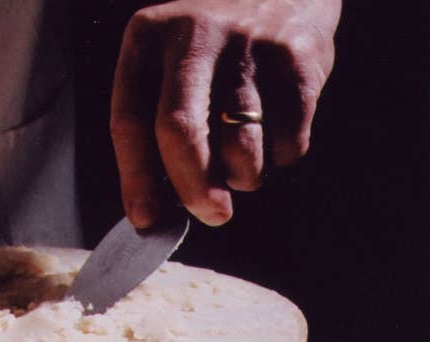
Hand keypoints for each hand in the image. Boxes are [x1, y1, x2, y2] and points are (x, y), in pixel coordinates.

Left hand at [110, 0, 340, 226]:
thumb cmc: (213, 44)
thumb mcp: (169, 62)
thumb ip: (156, 125)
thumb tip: (154, 209)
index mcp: (148, 37)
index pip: (131, 121)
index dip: (136, 180)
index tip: (145, 219)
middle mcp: (195, 35)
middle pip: (181, 132)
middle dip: (194, 188)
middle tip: (210, 215)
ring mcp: (249, 44)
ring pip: (240, 145)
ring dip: (244, 176)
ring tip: (242, 168)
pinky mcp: (299, 57)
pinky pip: (288, 138)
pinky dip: (281, 154)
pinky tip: (274, 134)